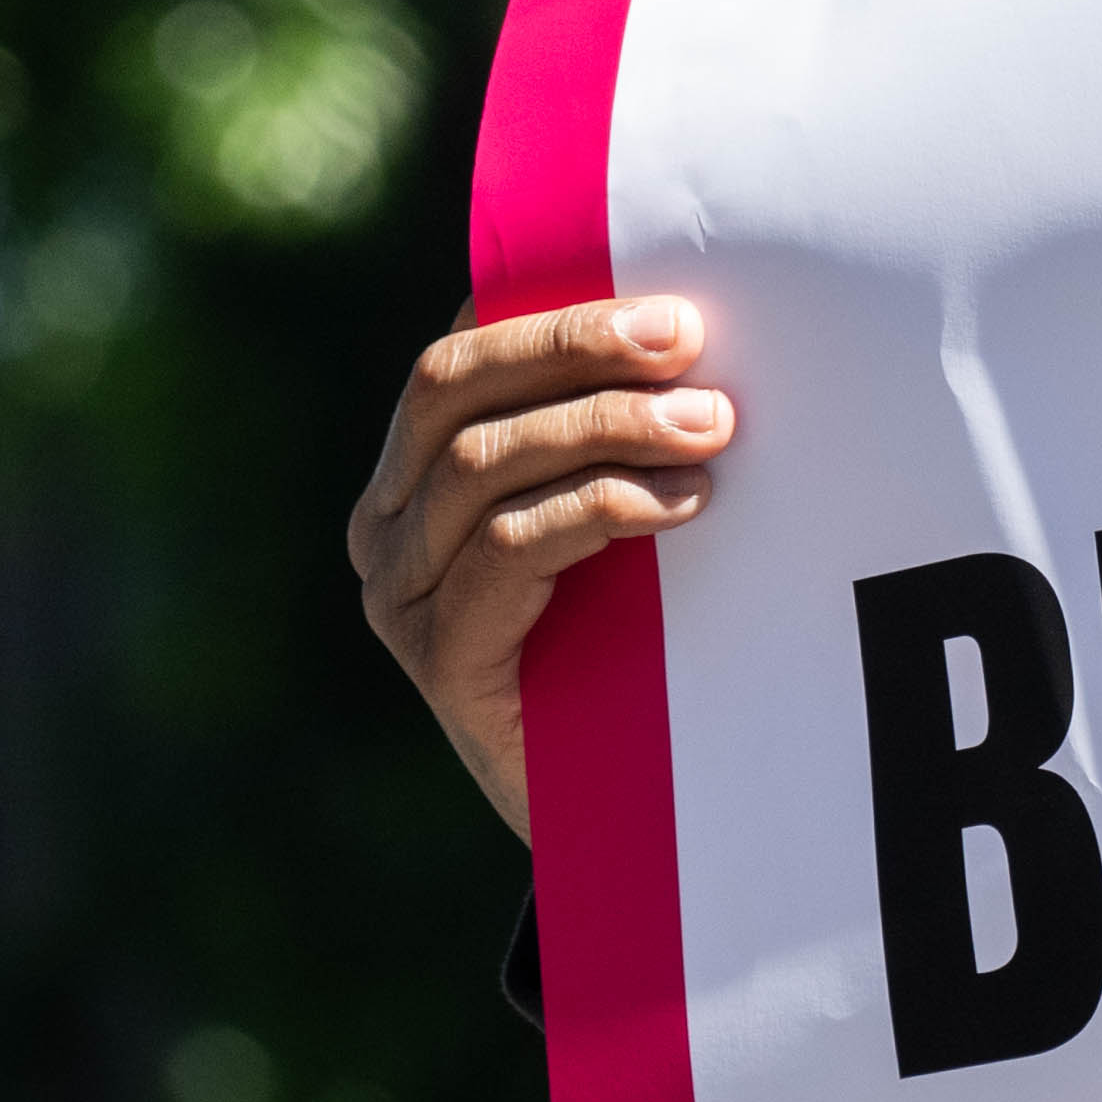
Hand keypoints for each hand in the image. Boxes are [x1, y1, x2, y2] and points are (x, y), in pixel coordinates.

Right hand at [350, 295, 733, 839]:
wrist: (621, 810)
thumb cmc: (634, 638)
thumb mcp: (621, 513)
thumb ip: (618, 430)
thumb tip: (701, 322)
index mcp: (416, 466)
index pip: (462, 346)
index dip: (549, 307)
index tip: (661, 290)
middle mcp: (387, 522)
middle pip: (453, 385)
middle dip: (573, 345)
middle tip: (689, 338)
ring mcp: (402, 590)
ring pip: (484, 460)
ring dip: (607, 426)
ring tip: (714, 426)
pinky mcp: (441, 657)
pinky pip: (509, 549)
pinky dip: (600, 507)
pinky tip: (681, 501)